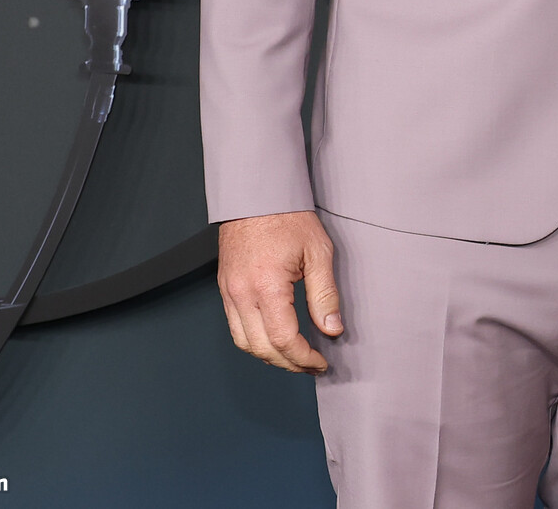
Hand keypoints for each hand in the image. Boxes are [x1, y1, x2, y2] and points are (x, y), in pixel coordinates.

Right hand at [217, 210, 342, 373]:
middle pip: (262, 348)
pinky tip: (274, 338)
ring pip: (244, 342)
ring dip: (269, 356)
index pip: (283, 340)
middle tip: (311, 364)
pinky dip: (255, 341)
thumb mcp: (318, 253)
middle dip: (288, 363)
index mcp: (267, 286)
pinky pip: (235, 327)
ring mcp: (229, 292)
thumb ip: (325, 295)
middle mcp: (242, 294)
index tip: (321, 361)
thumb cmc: (288, 217)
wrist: (256, 194)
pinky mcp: (225, 288)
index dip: (304, 357)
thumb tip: (332, 329)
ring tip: (295, 357)